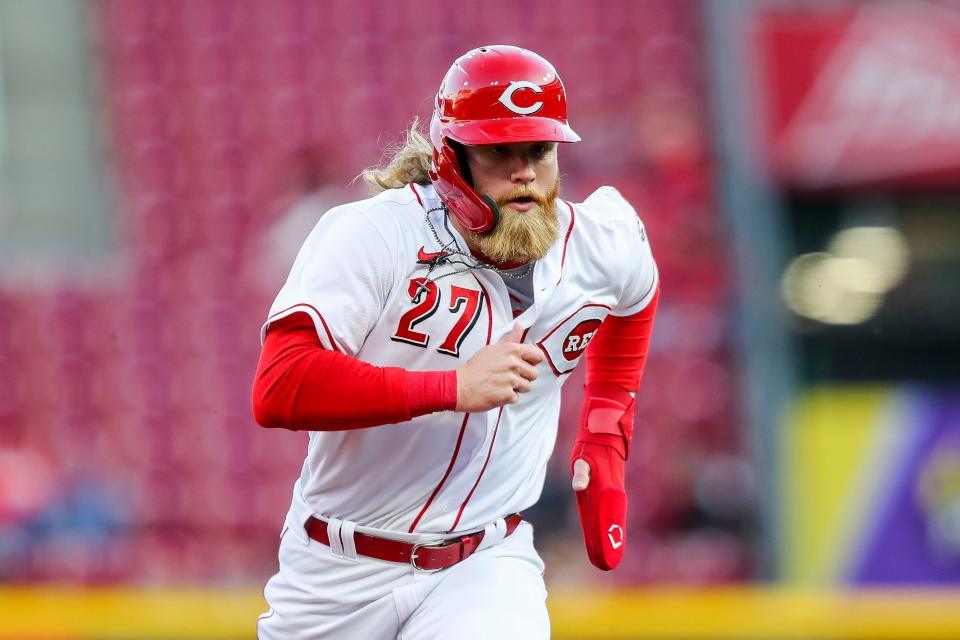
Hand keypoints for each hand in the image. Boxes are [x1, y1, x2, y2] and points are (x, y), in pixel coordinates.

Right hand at [455, 325, 543, 411]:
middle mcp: (513, 364)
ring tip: (503, 384)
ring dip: (517, 388)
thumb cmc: (475, 367)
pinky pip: (516, 398)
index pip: (538, 356)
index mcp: (512, 350)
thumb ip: (510, 339)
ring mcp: (511, 380)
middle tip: (510, 377)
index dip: (533, 361)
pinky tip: (497, 392)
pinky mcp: (507, 395)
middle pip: (534, 374)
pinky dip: (508, 398)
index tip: (526, 364)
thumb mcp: (492, 348)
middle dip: (524, 377)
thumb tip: (519, 326)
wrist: (460, 385)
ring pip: (527, 387)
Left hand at [570, 441, 626, 570]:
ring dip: (610, 538)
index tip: (605, 555)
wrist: (605, 434)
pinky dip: (609, 526)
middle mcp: (613, 495)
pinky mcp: (610, 490)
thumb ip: (581, 473)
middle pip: (612, 525)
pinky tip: (605, 536)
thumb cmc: (591, 448)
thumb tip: (578, 486)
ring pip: (613, 520)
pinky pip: (611, 513)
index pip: (607, 521)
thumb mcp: (582, 459)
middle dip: (609, 545)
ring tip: (606, 558)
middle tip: (605, 566)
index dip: (606, 539)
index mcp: (607, 491)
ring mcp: (613, 493)